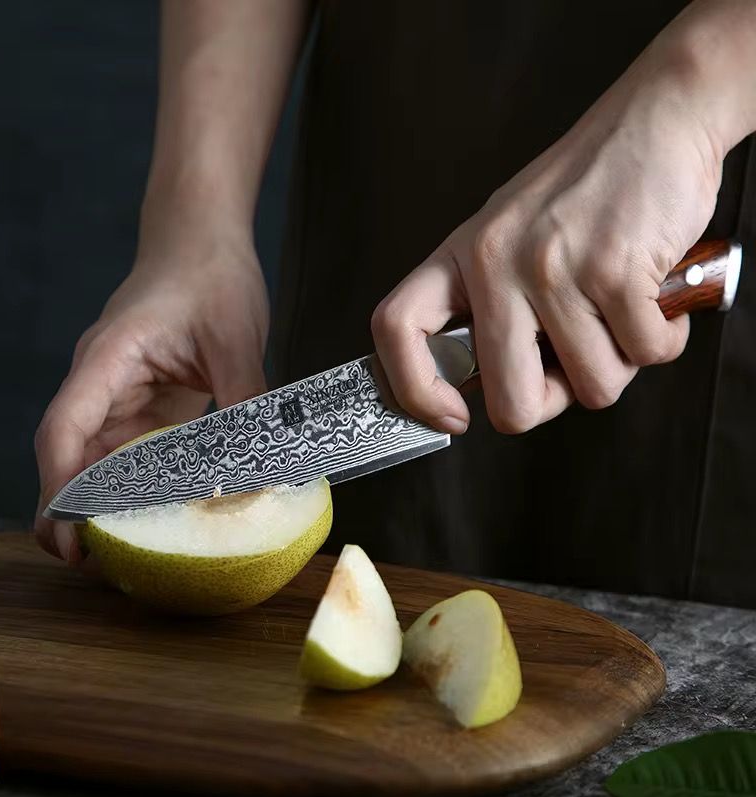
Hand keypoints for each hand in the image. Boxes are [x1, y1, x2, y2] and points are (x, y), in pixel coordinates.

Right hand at [34, 224, 268, 563]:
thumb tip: (261, 470)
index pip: (65, 430)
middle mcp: (103, 382)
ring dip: (107, 503)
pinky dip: (141, 483)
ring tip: (125, 551)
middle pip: (71, 455)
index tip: (70, 534)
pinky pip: (135, 449)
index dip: (61, 488)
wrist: (204, 239)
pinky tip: (160, 511)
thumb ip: (244, 403)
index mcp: (108, 360)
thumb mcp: (233, 340)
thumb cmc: (209, 273)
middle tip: (94, 565)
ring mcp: (123, 392)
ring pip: (101, 458)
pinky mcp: (147, 400)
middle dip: (74, 511)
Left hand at [371, 24, 732, 435]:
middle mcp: (496, 265)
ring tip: (619, 313)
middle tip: (572, 371)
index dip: (414, 391)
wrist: (655, 119)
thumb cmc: (583, 190)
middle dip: (551, 404)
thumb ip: (490, 305)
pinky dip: (660, 340)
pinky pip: (644, 354)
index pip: (396, 328)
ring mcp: (554, 270)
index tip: (451, 418)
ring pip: (591, 387)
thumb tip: (492, 388)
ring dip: (617, 364)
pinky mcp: (616, 271)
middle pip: (511, 402)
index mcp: (461, 257)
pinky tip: (654, 300)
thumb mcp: (507, 235)